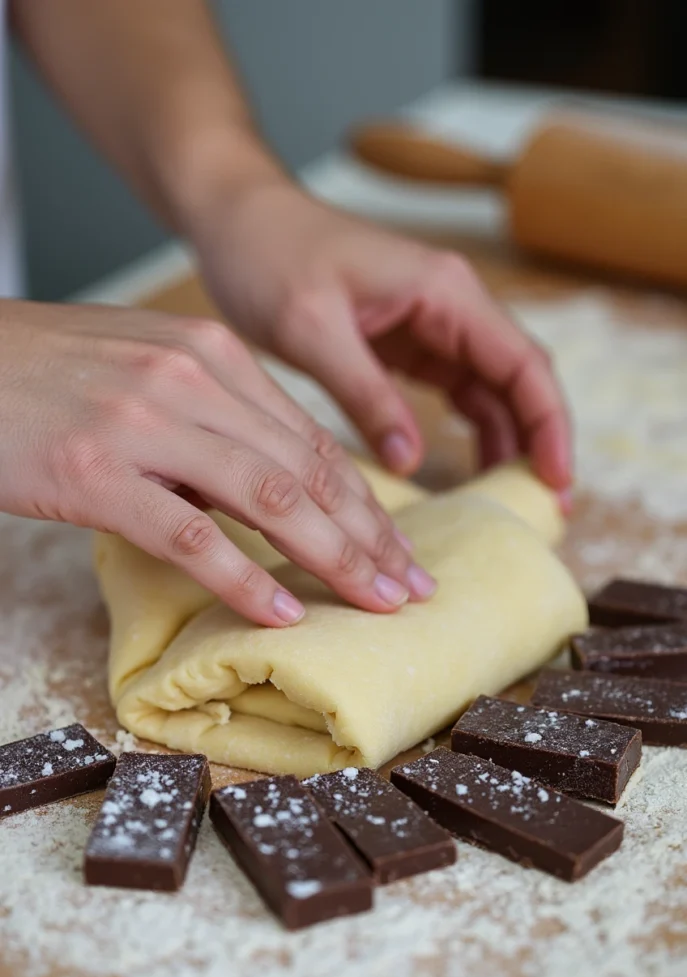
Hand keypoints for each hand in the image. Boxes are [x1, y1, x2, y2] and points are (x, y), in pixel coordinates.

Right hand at [0, 300, 434, 624]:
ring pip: (268, 500)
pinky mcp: (94, 472)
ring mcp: (144, 423)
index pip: (312, 441)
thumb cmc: (49, 373)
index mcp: (212, 355)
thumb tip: (267, 494)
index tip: (400, 548)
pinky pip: (187, 533)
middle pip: (306, 471)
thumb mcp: (147, 374)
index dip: (367, 502)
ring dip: (331, 559)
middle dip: (369, 536)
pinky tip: (281, 613)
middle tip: (410, 589)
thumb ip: (214, 423)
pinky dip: (241, 577)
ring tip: (373, 604)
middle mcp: (191, 380)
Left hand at [193, 181, 570, 504]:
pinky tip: (471, 472)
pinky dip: (470, 432)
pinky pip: (455, 394)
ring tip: (514, 501)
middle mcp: (451, 305)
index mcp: (444, 291)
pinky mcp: (408, 345)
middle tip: (547, 507)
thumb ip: (365, 394)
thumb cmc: (270, 256)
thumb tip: (411, 461)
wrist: (237, 221)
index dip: (549, 424)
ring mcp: (432, 325)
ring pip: (492, 390)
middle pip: (519, 379)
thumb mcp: (312, 328)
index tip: (556, 479)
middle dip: (540, 440)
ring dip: (509, 441)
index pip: (523, 362)